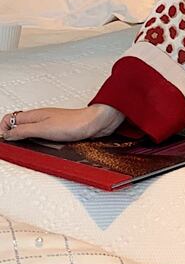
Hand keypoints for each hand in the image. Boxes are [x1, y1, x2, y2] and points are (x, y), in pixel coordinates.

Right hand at [0, 104, 125, 142]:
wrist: (96, 123)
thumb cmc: (74, 122)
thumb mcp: (43, 129)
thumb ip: (24, 131)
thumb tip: (7, 134)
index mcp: (33, 115)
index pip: (9, 119)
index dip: (4, 130)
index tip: (6, 142)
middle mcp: (41, 118)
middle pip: (20, 126)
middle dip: (17, 137)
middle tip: (17, 147)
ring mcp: (50, 124)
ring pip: (33, 132)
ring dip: (31, 141)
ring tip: (31, 148)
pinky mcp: (60, 130)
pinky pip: (46, 137)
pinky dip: (44, 143)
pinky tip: (47, 148)